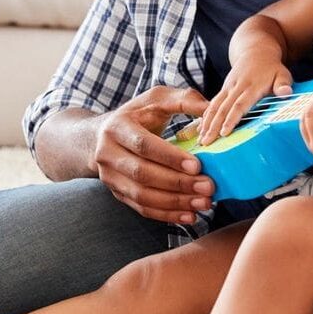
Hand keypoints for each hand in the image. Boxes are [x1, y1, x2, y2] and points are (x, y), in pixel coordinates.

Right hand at [93, 86, 213, 223]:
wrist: (101, 136)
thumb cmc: (137, 115)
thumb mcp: (157, 98)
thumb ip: (184, 100)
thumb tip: (211, 109)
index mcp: (117, 127)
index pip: (143, 145)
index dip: (169, 157)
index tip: (197, 165)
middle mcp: (108, 154)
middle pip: (143, 173)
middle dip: (178, 183)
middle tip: (208, 186)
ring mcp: (110, 177)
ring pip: (142, 195)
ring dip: (175, 202)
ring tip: (203, 203)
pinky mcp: (118, 193)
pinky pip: (142, 208)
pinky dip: (167, 215)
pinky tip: (189, 215)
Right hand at [198, 57, 292, 145]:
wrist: (256, 52)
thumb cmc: (272, 68)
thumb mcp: (282, 74)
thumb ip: (283, 84)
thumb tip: (286, 93)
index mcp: (251, 86)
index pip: (239, 105)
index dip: (231, 119)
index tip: (224, 133)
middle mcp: (236, 87)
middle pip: (223, 109)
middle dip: (214, 126)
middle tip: (207, 142)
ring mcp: (228, 87)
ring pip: (215, 106)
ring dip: (207, 123)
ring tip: (201, 140)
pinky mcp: (223, 89)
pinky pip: (213, 103)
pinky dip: (206, 116)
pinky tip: (201, 129)